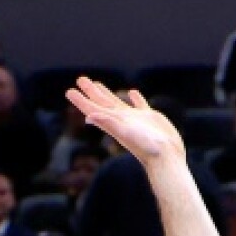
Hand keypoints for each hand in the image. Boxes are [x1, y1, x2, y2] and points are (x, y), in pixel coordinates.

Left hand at [66, 78, 184, 166]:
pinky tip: (132, 92)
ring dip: (106, 93)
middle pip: (101, 103)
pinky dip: (135, 98)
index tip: (69, 91)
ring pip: (117, 102)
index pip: (93, 108)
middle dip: (90, 92)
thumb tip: (88, 117)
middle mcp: (122, 120)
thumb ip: (108, 122)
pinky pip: (139, 104)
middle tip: (80, 79)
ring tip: (97, 84)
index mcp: (113, 122)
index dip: (81, 100)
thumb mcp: (125, 133)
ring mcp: (135, 118)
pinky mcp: (150, 118)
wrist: (166, 156)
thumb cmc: (146, 146)